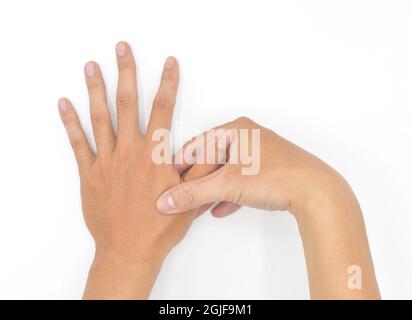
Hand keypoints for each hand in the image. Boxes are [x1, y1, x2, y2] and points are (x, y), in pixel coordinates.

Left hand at [58, 41, 217, 298]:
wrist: (129, 250)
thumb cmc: (159, 227)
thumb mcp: (191, 197)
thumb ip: (200, 168)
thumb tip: (211, 144)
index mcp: (155, 156)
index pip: (165, 110)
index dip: (168, 83)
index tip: (169, 64)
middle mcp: (129, 152)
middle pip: (128, 104)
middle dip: (126, 73)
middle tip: (122, 49)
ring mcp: (107, 161)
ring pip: (100, 117)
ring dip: (96, 89)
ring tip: (91, 66)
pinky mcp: (89, 174)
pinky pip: (77, 143)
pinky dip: (70, 122)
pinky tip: (64, 105)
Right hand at [156, 116, 338, 217]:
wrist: (317, 192)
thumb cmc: (278, 177)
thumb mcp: (227, 185)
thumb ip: (194, 193)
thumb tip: (167, 200)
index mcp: (236, 130)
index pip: (198, 145)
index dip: (180, 165)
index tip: (168, 181)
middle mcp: (248, 137)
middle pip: (212, 159)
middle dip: (198, 182)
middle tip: (182, 196)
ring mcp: (260, 153)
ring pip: (227, 172)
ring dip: (213, 190)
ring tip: (199, 207)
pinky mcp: (269, 169)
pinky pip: (242, 180)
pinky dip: (230, 194)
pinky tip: (221, 209)